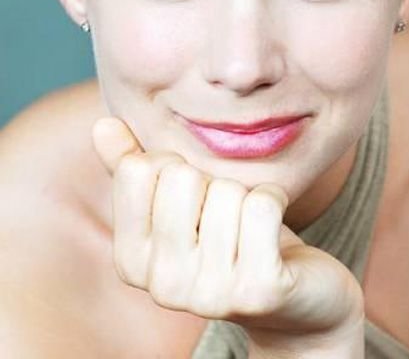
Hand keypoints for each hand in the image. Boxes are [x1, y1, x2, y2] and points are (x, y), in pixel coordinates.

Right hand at [92, 116, 364, 355]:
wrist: (294, 296)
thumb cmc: (229, 237)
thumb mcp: (177, 204)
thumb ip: (134, 169)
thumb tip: (103, 125)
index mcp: (131, 260)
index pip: (138, 170)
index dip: (175, 165)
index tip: (193, 194)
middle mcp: (162, 285)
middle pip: (181, 176)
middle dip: (211, 180)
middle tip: (226, 211)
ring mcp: (209, 294)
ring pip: (226, 189)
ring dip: (246, 194)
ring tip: (249, 225)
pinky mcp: (258, 291)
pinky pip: (261, 204)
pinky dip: (274, 197)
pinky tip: (275, 223)